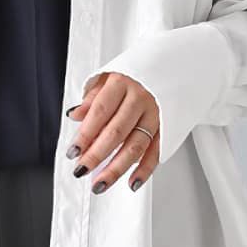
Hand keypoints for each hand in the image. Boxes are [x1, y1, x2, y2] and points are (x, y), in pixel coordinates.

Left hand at [65, 73, 160, 192]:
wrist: (174, 62)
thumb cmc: (136, 73)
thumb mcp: (110, 76)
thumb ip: (92, 98)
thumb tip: (75, 115)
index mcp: (122, 83)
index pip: (100, 112)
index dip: (85, 134)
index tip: (73, 151)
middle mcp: (141, 98)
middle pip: (116, 132)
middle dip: (96, 155)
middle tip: (81, 171)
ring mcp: (156, 113)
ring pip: (135, 145)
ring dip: (117, 168)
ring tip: (100, 184)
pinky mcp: (169, 126)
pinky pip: (157, 151)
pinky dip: (145, 170)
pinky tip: (132, 183)